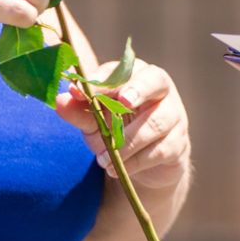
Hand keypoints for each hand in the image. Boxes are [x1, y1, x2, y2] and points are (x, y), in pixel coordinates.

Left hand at [57, 57, 189, 193]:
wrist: (142, 164)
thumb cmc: (117, 129)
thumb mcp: (93, 120)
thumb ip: (78, 110)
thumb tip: (60, 99)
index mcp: (137, 75)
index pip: (121, 71)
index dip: (101, 81)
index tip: (78, 92)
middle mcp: (161, 90)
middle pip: (155, 81)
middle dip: (138, 90)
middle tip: (122, 102)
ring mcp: (174, 116)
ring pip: (155, 123)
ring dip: (126, 142)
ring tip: (101, 159)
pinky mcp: (178, 144)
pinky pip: (158, 151)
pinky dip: (134, 162)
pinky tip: (115, 169)